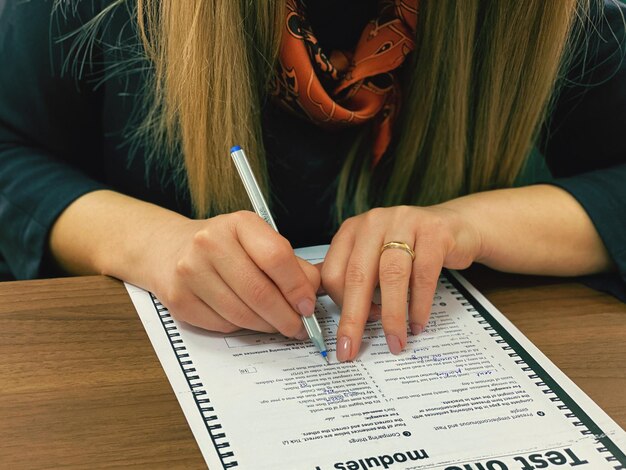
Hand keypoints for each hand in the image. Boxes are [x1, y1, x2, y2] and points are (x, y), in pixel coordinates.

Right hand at [147, 210, 320, 336]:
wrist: (170, 248)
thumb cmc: (225, 247)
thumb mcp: (259, 241)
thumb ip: (290, 265)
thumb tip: (310, 296)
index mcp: (238, 224)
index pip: (276, 257)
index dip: (297, 287)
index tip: (308, 305)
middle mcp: (210, 243)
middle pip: (259, 292)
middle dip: (286, 317)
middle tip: (299, 326)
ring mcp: (190, 271)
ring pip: (241, 314)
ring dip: (266, 326)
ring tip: (277, 324)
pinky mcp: (179, 299)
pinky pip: (222, 325)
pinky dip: (241, 328)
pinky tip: (247, 319)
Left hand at [321, 205, 481, 360]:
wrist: (454, 226)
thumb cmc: (409, 247)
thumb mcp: (374, 254)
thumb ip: (350, 276)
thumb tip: (324, 308)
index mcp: (352, 231)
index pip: (333, 272)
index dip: (339, 306)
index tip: (347, 331)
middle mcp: (374, 223)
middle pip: (358, 276)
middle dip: (354, 319)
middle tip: (351, 349)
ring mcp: (404, 224)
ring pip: (391, 276)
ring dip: (392, 316)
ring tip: (395, 341)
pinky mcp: (434, 233)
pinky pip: (423, 275)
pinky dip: (419, 305)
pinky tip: (417, 324)